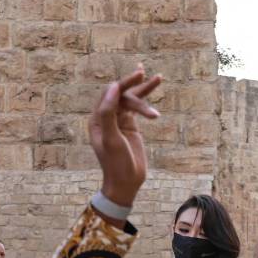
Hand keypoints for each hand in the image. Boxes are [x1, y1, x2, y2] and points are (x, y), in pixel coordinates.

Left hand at [89, 66, 161, 208]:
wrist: (125, 182)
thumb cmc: (116, 163)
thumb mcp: (112, 139)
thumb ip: (109, 113)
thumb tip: (113, 87)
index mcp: (97, 119)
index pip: (109, 94)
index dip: (122, 84)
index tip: (138, 77)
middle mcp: (106, 117)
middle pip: (120, 94)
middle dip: (133, 84)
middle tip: (145, 74)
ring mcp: (118, 121)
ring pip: (130, 99)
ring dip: (144, 89)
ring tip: (159, 78)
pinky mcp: (129, 125)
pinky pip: (137, 108)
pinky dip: (146, 99)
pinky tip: (154, 88)